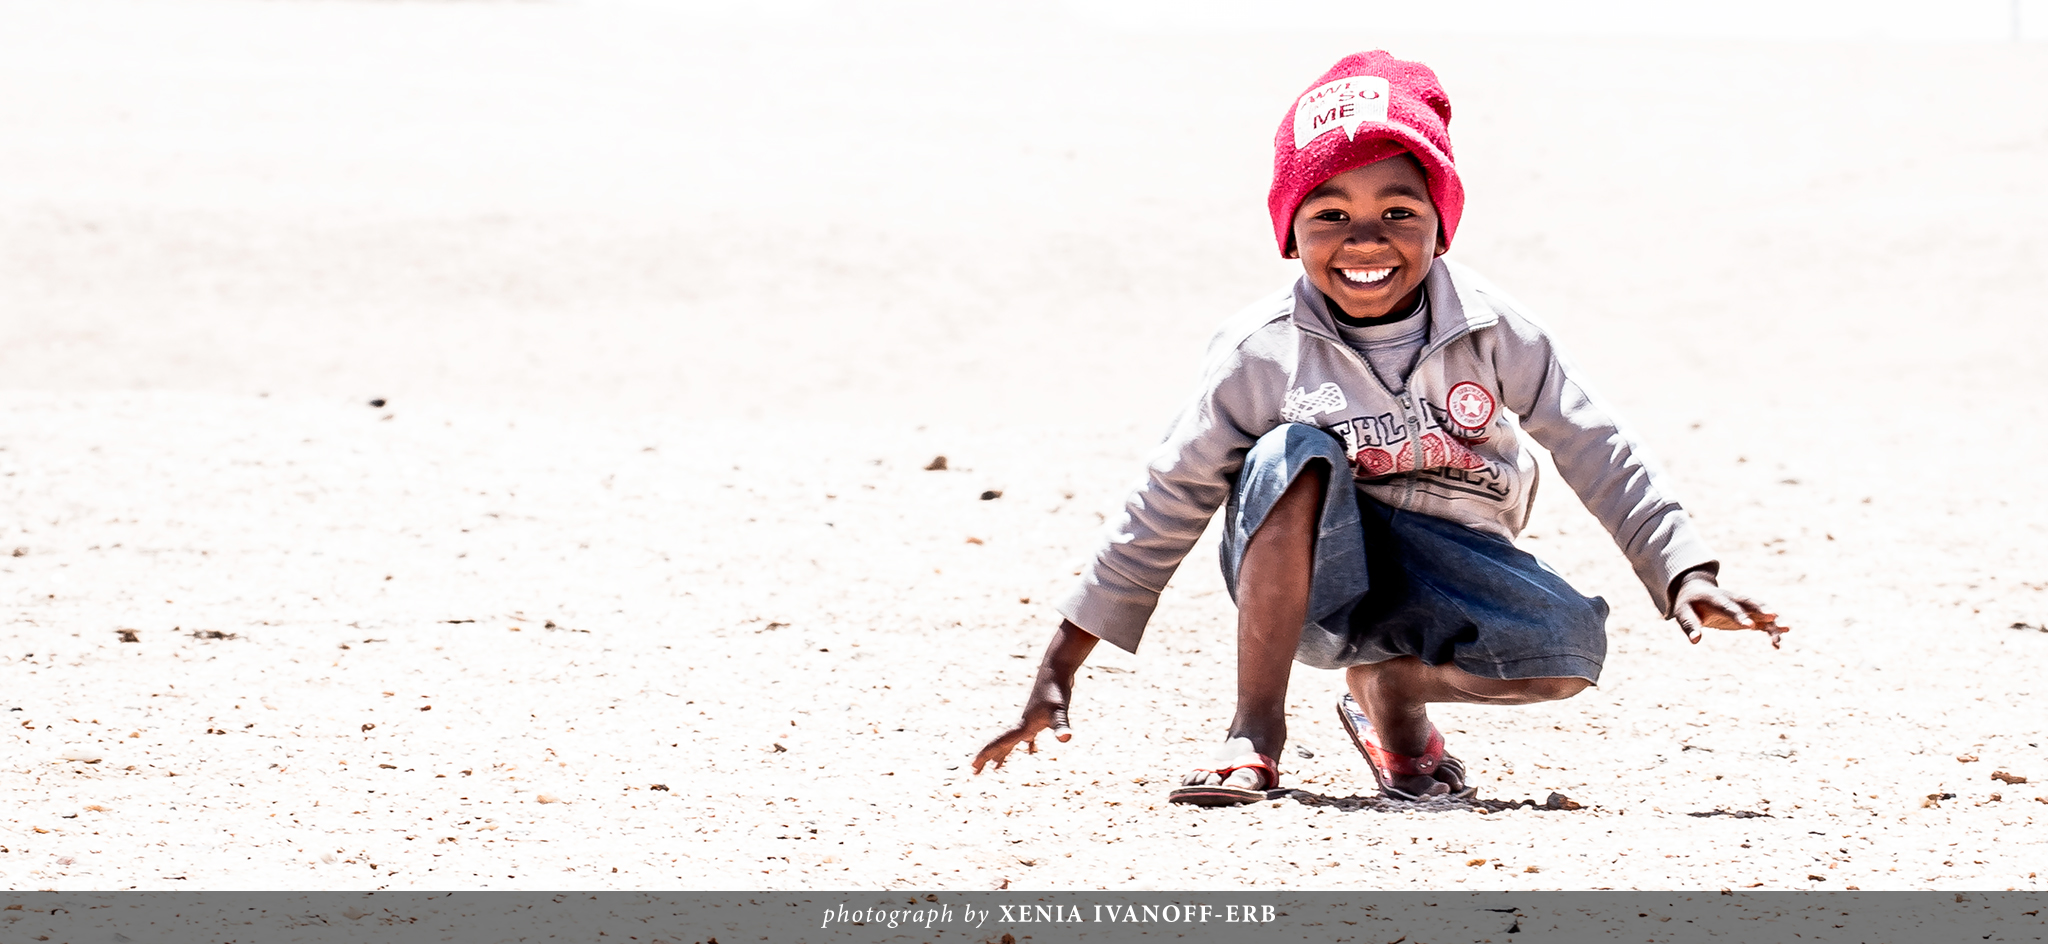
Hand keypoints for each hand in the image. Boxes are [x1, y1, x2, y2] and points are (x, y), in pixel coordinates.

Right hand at [971, 673, 1076, 772]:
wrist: (1056, 669)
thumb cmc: (1057, 690)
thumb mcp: (1060, 711)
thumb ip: (1062, 725)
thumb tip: (1066, 739)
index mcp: (1023, 726)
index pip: (1000, 743)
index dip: (985, 755)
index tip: (972, 768)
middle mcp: (1022, 724)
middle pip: (1001, 744)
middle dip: (988, 758)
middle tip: (975, 772)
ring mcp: (1029, 719)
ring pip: (1013, 740)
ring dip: (1004, 753)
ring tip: (997, 767)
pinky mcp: (1039, 716)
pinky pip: (1029, 734)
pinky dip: (1029, 743)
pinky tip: (1031, 750)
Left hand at [1672, 569, 1787, 647]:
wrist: (1696, 592)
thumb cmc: (1688, 604)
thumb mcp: (1682, 613)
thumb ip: (1689, 625)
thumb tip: (1695, 640)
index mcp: (1716, 598)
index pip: (1729, 607)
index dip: (1739, 616)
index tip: (1749, 627)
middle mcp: (1734, 600)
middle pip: (1751, 604)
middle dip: (1764, 610)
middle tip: (1776, 618)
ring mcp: (1743, 607)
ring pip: (1762, 611)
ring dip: (1774, 619)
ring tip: (1787, 629)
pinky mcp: (1748, 615)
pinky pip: (1763, 622)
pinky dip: (1771, 631)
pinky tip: (1777, 646)